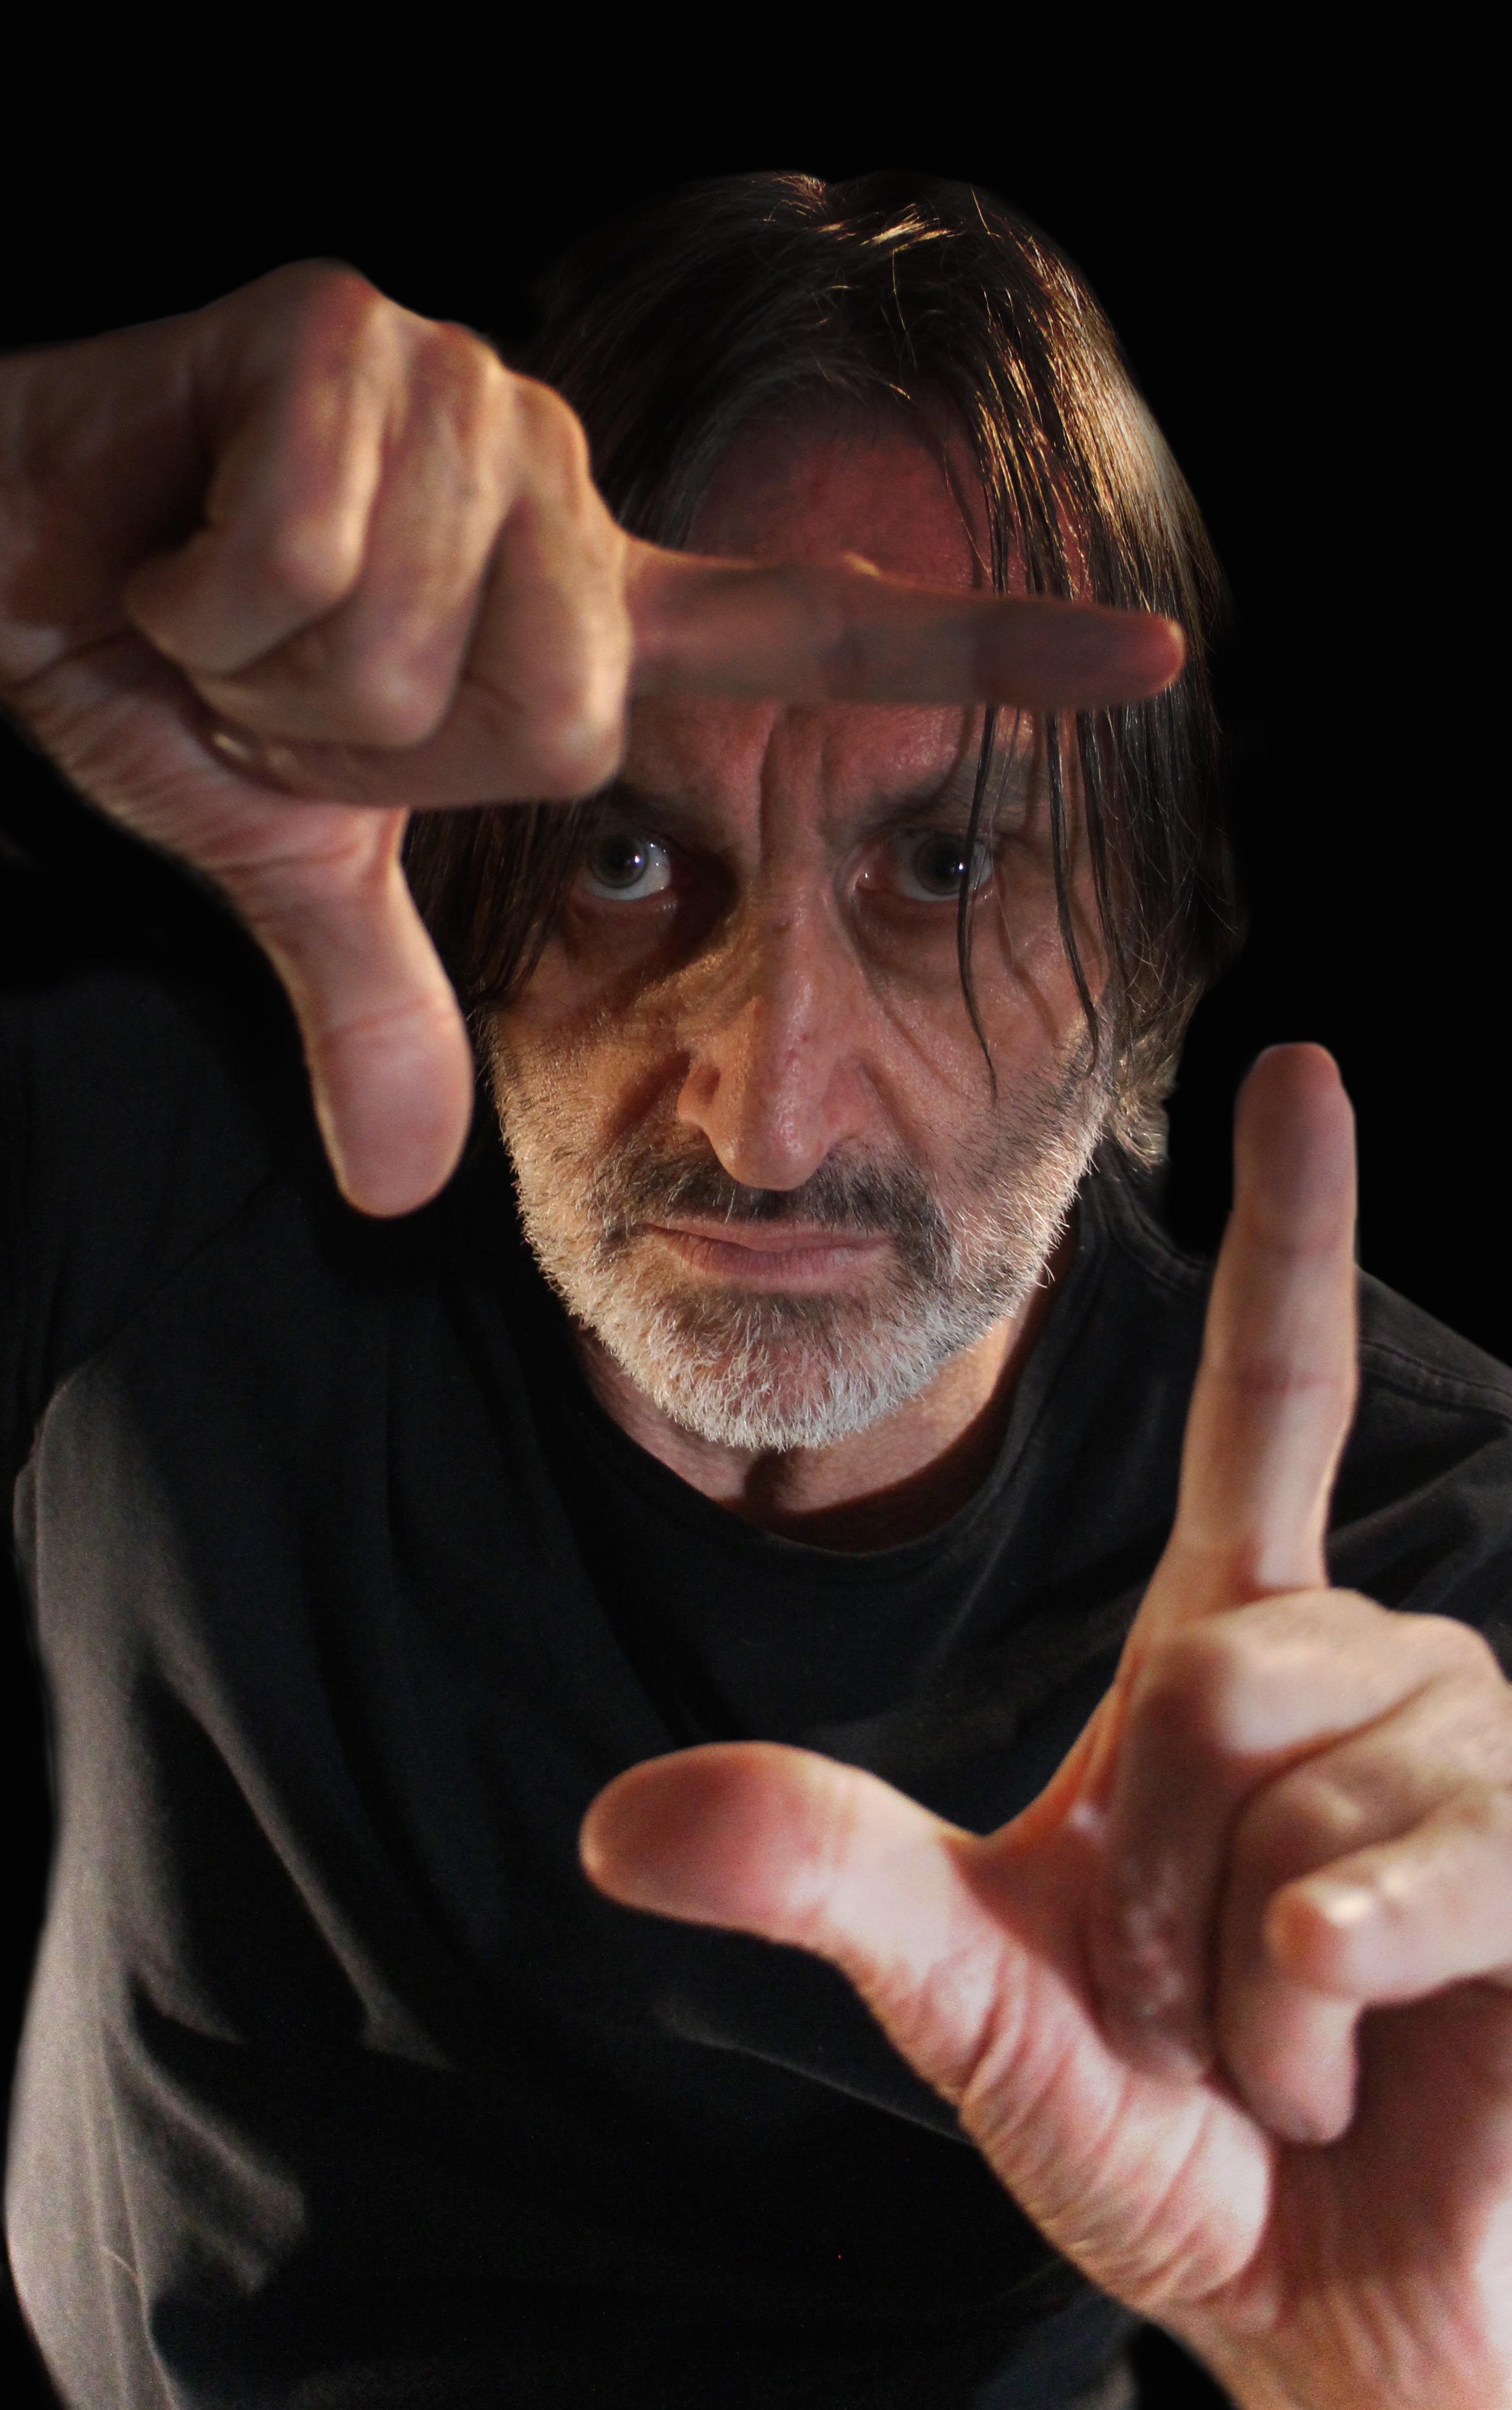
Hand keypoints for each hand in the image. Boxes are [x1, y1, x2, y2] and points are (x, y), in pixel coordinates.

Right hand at [0, 264, 1181, 1214]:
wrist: (7, 560)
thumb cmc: (166, 671)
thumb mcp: (297, 852)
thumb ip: (379, 1002)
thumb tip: (402, 1191)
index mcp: (583, 607)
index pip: (820, 630)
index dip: (989, 652)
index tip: (1156, 660)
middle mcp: (559, 484)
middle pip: (560, 711)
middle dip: (382, 744)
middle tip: (280, 676)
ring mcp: (464, 395)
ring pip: (433, 642)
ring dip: (285, 673)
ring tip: (224, 600)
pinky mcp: (343, 330)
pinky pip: (315, 550)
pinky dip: (209, 591)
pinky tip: (175, 529)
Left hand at [582, 1047, 1511, 2409]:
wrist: (1328, 2314)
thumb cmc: (1173, 2146)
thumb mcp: (980, 2002)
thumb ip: (830, 1887)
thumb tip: (613, 1823)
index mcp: (1236, 1659)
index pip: (1277, 1408)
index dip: (1294, 1239)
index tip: (1303, 1065)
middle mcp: (1366, 1674)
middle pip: (1221, 1668)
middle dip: (1163, 1875)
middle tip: (1194, 1998)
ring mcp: (1474, 1764)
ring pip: (1310, 1777)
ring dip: (1247, 1966)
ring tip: (1289, 2045)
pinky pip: (1398, 1879)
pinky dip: (1328, 2005)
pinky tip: (1365, 2054)